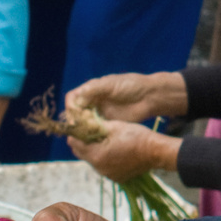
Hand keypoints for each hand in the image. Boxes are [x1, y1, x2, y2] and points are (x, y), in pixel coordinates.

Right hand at [67, 72, 188, 122]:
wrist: (149, 96)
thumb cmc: (131, 85)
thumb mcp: (111, 84)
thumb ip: (93, 90)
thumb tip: (76, 99)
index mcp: (91, 90)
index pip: (73, 98)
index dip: (71, 106)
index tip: (74, 114)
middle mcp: (92, 102)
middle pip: (76, 112)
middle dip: (76, 119)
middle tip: (81, 126)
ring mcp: (99, 113)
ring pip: (83, 122)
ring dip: (83, 128)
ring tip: (88, 131)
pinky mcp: (107, 123)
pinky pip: (94, 130)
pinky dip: (92, 133)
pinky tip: (95, 136)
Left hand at [68, 121, 181, 181]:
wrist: (156, 151)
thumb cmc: (136, 136)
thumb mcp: (115, 126)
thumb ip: (95, 126)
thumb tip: (82, 124)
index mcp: (96, 155)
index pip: (75, 144)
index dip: (76, 134)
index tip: (81, 127)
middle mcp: (99, 168)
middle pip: (82, 154)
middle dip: (84, 143)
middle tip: (92, 132)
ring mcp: (108, 174)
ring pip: (93, 161)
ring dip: (95, 151)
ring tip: (106, 141)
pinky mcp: (117, 178)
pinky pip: (104, 167)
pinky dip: (106, 159)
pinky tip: (115, 151)